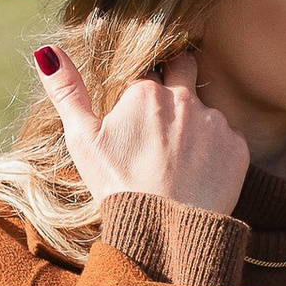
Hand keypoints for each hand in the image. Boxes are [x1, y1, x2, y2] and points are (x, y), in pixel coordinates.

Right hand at [31, 41, 250, 217]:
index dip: (140, 91)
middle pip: (183, 69)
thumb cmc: (118, 186)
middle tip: (161, 123)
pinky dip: (215, 151)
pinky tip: (197, 173)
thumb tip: (47, 51)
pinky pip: (226, 138)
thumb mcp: (83, 140)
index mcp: (146, 92)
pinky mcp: (238, 148)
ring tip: (177, 160)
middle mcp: (185, 99)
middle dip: (175, 82)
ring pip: (204, 109)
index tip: (135, 116)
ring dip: (194, 123)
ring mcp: (215, 122)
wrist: (164, 234)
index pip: (146, 72)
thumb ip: (67, 91)